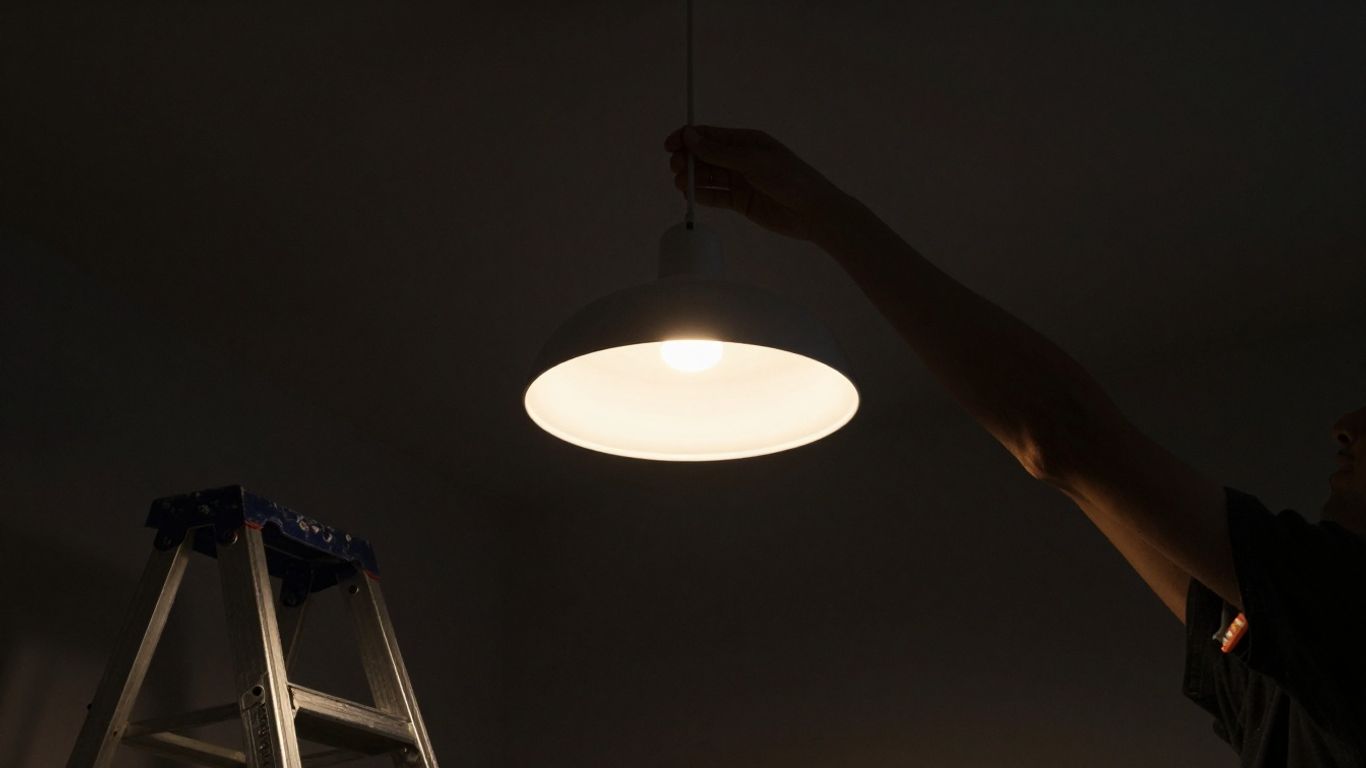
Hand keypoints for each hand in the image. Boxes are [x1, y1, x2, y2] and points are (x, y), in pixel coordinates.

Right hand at [664, 125, 855, 243]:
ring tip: (680, 184)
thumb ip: (719, 152)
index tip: (669, 145)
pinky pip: (717, 196)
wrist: (813, 211)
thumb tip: (690, 136)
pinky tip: (691, 196)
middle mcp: (741, 159)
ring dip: (693, 179)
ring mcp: (741, 181)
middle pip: (706, 156)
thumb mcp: (752, 161)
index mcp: (747, 141)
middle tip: (676, 168)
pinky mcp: (741, 202)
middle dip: (688, 160)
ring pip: (709, 177)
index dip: (688, 138)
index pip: (710, 136)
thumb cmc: (788, 178)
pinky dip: (703, 196)